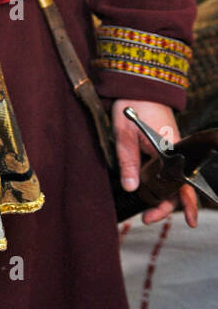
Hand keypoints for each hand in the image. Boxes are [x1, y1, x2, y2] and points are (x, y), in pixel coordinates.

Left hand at [112, 98, 198, 226]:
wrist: (139, 87)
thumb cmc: (133, 108)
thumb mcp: (124, 136)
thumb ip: (128, 162)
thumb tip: (131, 188)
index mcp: (171, 152)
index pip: (182, 185)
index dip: (182, 205)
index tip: (182, 221)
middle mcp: (176, 154)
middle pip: (177, 187)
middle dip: (165, 205)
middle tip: (147, 218)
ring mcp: (172, 151)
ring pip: (172, 180)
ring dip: (162, 196)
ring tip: (147, 209)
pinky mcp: (165, 148)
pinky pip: (167, 170)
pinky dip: (160, 183)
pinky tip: (149, 190)